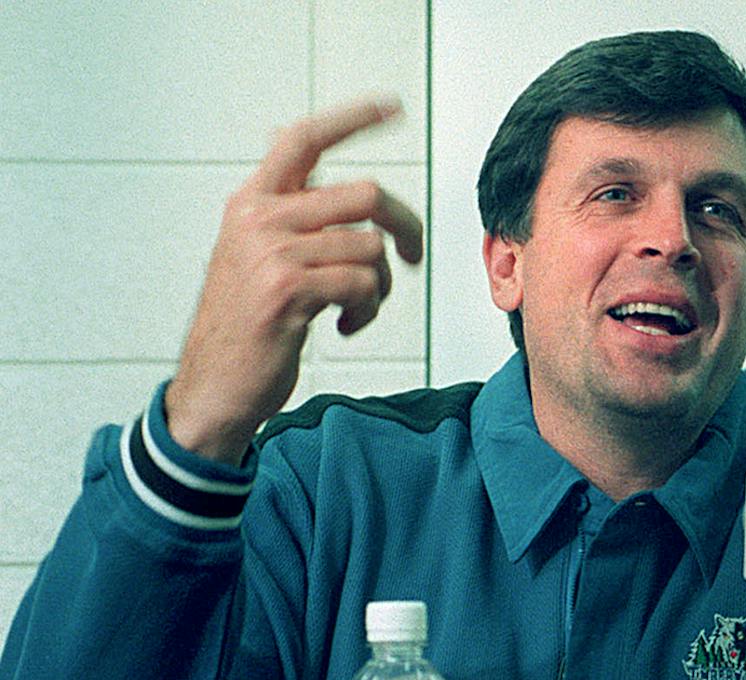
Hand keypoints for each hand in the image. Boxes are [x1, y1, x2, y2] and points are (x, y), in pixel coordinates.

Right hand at [165, 98, 423, 463]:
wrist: (214, 387)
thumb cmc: (248, 326)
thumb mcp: (258, 258)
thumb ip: (291, 217)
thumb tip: (326, 177)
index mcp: (252, 202)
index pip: (303, 139)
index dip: (352, 119)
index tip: (393, 106)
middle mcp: (258, 216)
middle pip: (367, 193)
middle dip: (406, 227)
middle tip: (412, 258)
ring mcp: (270, 251)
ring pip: (371, 246)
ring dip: (380, 285)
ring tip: (356, 308)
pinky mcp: (286, 289)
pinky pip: (363, 283)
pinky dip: (368, 310)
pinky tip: (345, 327)